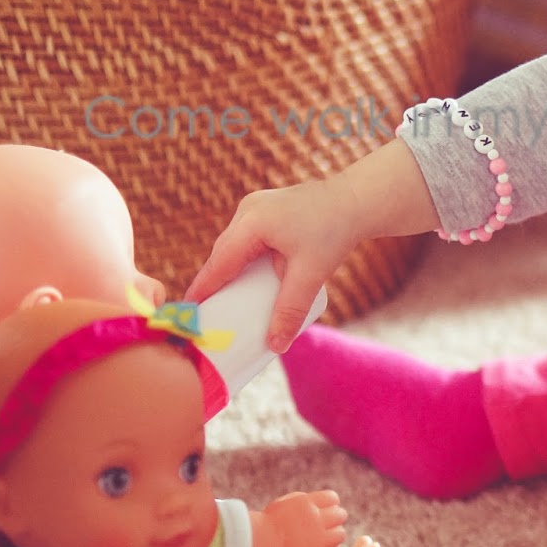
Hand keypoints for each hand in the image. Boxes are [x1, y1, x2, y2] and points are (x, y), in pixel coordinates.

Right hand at [187, 140, 434, 351]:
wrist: (357, 200)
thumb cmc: (334, 231)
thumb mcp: (311, 274)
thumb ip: (291, 309)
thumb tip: (275, 346)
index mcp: (252, 222)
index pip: (219, 262)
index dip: (203, 288)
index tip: (188, 312)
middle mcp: (248, 210)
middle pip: (223, 254)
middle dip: (215, 283)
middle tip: (208, 313)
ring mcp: (256, 206)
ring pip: (234, 245)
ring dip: (229, 270)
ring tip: (224, 300)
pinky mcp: (267, 210)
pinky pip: (247, 239)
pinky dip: (243, 259)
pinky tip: (245, 277)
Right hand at [255, 490, 346, 546]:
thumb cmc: (268, 526)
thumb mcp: (284, 504)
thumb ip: (306, 501)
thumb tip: (327, 501)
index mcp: (306, 504)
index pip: (332, 498)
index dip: (331, 503)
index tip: (326, 509)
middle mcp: (316, 521)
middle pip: (341, 515)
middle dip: (336, 517)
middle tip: (327, 523)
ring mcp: (318, 541)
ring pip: (341, 534)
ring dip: (334, 534)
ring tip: (323, 537)